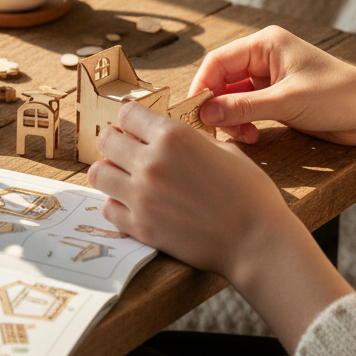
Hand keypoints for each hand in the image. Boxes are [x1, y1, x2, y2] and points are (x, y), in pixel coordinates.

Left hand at [88, 104, 295, 280]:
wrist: (257, 241)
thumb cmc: (250, 194)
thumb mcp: (225, 150)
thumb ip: (190, 139)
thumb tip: (168, 136)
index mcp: (173, 136)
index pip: (127, 114)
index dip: (132, 120)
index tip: (137, 129)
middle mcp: (150, 162)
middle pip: (105, 140)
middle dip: (115, 142)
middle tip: (128, 152)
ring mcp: (141, 196)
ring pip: (98, 174)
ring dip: (110, 172)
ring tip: (127, 178)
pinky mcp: (140, 226)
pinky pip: (108, 207)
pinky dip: (117, 204)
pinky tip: (134, 205)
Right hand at [190, 25, 355, 144]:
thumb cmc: (340, 96)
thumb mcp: (287, 102)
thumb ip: (243, 107)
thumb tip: (205, 113)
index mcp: (265, 44)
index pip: (217, 62)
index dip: (202, 86)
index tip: (194, 113)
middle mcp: (264, 57)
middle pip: (221, 79)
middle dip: (216, 105)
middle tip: (214, 130)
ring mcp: (270, 79)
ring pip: (232, 97)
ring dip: (231, 118)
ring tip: (242, 136)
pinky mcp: (277, 98)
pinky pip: (246, 108)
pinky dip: (243, 123)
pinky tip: (251, 136)